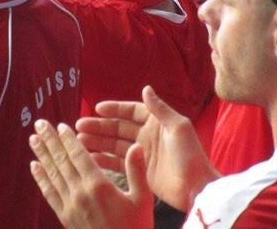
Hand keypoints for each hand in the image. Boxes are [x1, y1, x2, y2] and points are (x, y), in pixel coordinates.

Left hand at [29, 120, 152, 228]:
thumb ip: (136, 171)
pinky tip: (34, 166)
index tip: (60, 125)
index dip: (68, 139)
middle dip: (50, 140)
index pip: (79, 156)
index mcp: (99, 186)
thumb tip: (136, 145)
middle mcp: (80, 193)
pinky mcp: (64, 218)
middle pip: (61, 161)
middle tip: (40, 123)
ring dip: (42, 154)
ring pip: (52, 174)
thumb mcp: (142, 200)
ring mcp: (70, 206)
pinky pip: (49, 193)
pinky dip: (40, 178)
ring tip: (33, 139)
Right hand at [77, 86, 216, 211]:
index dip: (114, 109)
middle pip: (118, 128)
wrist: (197, 188)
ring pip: (114, 144)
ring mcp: (141, 154)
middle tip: (80, 126)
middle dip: (99, 126)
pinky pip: (117, 163)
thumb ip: (160, 108)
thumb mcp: (178, 127)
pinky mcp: (138, 171)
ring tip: (79, 141)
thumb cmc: (190, 155)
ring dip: (97, 141)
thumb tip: (146, 87)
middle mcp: (146, 136)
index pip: (131, 111)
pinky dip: (103, 159)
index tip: (97, 109)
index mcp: (156, 122)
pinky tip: (89, 157)